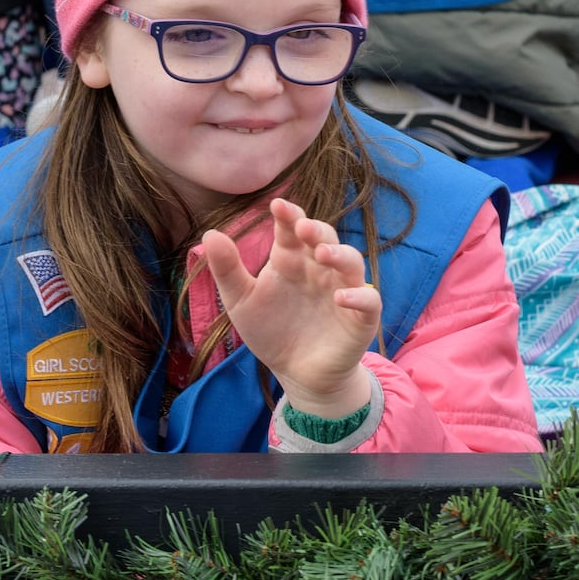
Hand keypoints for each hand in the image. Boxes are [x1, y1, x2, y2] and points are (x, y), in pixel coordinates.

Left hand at [202, 198, 378, 417]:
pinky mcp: (360, 318)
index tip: (277, 205)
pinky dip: (359, 296)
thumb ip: (228, 269)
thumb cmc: (271, 331)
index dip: (289, 216)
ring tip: (322, 254)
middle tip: (302, 228)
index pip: (293, 229)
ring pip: (352, 262)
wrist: (296, 373)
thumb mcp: (242, 301)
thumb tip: (210, 233)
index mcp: (292, 260)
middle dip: (317, 230)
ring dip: (340, 254)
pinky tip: (341, 297)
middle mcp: (320, 270)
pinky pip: (369, 300)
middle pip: (326, 238)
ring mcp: (343, 290)